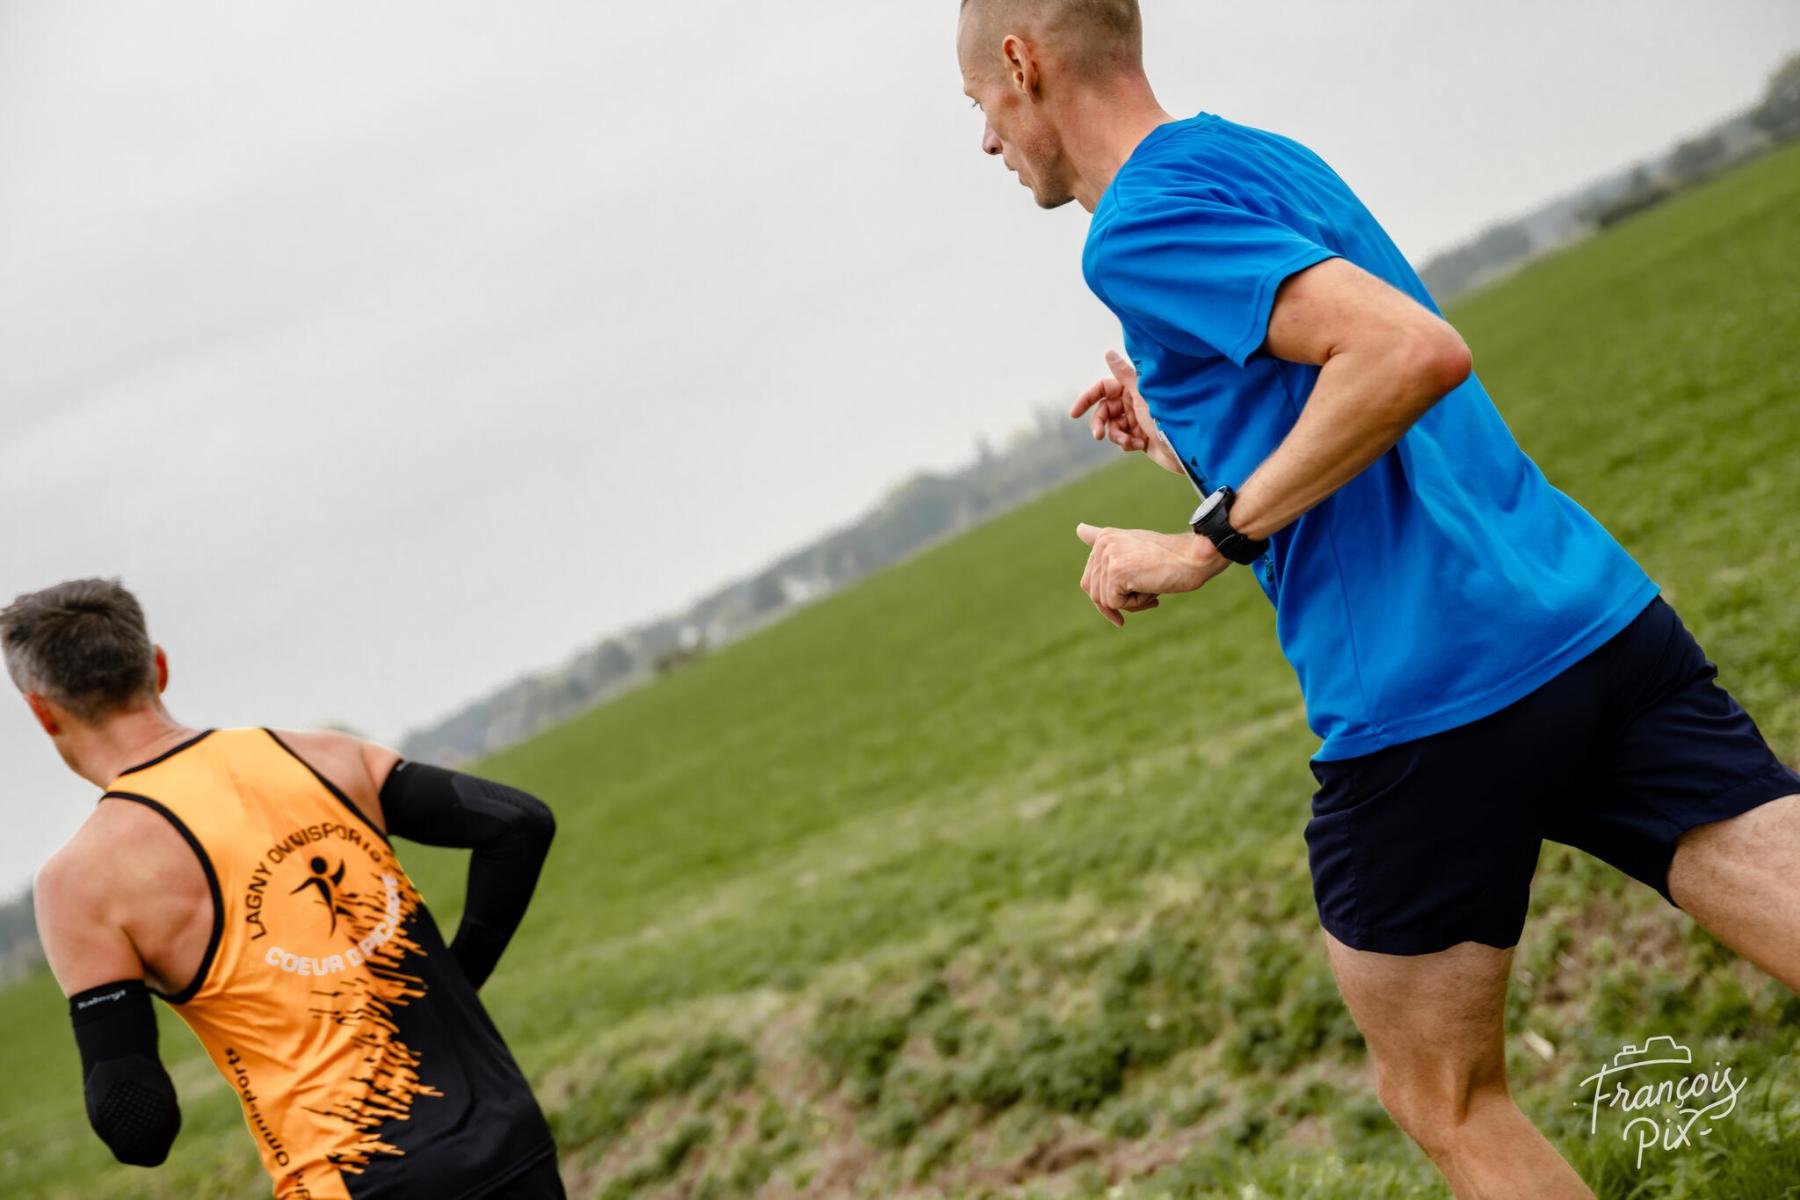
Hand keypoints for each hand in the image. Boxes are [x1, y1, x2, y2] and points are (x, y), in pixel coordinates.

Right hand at [1069, 350, 1186, 477]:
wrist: (1184, 446)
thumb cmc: (1165, 416)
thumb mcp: (1141, 394)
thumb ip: (1124, 375)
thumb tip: (1108, 352)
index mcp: (1132, 388)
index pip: (1102, 389)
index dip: (1087, 399)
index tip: (1074, 414)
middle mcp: (1132, 402)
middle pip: (1104, 411)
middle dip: (1100, 423)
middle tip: (1098, 435)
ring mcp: (1136, 420)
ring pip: (1112, 427)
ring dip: (1116, 435)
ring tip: (1129, 441)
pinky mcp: (1140, 437)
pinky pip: (1123, 440)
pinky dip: (1127, 443)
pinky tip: (1140, 445)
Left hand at [1075, 523, 1226, 626]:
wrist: (1193, 557)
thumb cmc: (1169, 555)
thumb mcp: (1133, 545)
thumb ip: (1105, 541)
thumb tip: (1078, 528)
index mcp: (1104, 537)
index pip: (1091, 577)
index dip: (1104, 595)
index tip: (1121, 606)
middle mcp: (1103, 544)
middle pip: (1094, 592)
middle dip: (1119, 602)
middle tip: (1148, 595)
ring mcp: (1108, 557)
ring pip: (1104, 600)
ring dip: (1130, 604)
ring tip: (1153, 589)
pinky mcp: (1117, 572)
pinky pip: (1115, 604)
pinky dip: (1136, 605)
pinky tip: (1153, 592)